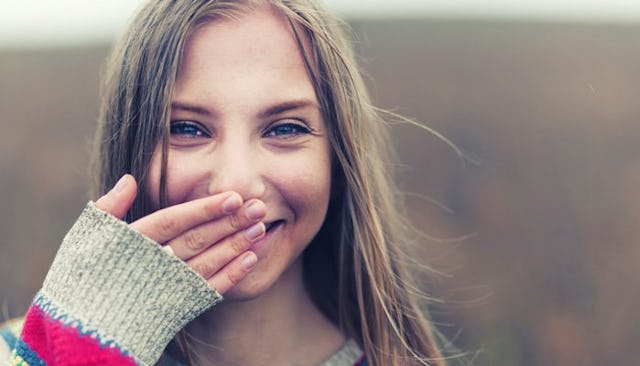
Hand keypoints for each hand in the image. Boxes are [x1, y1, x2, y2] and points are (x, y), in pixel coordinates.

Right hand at [94, 174, 261, 294]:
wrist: (81, 331)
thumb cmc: (81, 278)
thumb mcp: (86, 239)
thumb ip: (110, 208)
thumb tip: (129, 178)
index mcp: (132, 244)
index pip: (175, 221)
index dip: (205, 209)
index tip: (233, 197)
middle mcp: (153, 265)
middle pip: (198, 239)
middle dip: (230, 223)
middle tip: (259, 207)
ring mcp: (167, 289)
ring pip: (208, 262)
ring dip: (236, 245)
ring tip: (261, 227)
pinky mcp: (178, 309)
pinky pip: (209, 290)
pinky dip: (231, 275)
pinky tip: (251, 258)